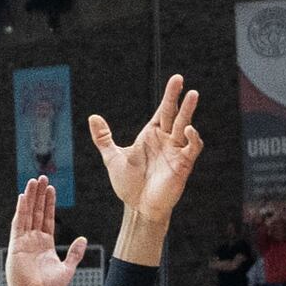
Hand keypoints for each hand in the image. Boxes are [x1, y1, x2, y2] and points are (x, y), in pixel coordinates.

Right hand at [2, 176, 87, 285]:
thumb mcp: (67, 268)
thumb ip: (74, 253)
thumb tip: (82, 238)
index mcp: (45, 244)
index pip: (48, 218)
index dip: (50, 203)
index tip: (51, 188)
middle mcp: (33, 240)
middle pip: (37, 212)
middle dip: (39, 195)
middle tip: (41, 177)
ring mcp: (24, 241)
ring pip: (27, 214)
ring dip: (30, 198)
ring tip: (33, 181)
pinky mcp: (15, 245)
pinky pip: (18, 224)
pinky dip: (20, 210)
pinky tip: (23, 198)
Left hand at [87, 77, 202, 229]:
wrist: (137, 206)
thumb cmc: (128, 184)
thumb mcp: (112, 158)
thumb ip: (103, 138)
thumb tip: (93, 117)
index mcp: (151, 136)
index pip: (162, 111)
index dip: (169, 96)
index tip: (176, 80)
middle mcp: (165, 140)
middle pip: (173, 113)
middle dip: (177, 96)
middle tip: (179, 78)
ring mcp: (175, 151)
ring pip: (184, 126)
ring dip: (188, 111)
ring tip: (192, 95)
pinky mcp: (183, 164)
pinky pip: (192, 147)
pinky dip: (192, 138)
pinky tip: (188, 129)